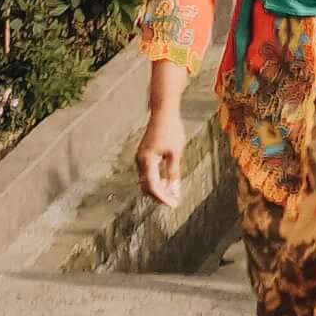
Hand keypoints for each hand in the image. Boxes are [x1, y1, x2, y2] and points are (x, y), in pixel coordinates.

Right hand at [132, 87, 185, 209]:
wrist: (163, 112)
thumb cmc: (171, 129)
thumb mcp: (175, 153)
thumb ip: (173, 172)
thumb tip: (174, 190)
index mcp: (147, 161)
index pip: (153, 187)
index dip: (163, 198)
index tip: (174, 204)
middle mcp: (140, 161)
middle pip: (147, 187)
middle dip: (160, 196)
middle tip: (174, 201)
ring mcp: (140, 158)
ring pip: (147, 181)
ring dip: (158, 189)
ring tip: (172, 193)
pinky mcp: (144, 155)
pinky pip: (148, 174)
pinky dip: (156, 180)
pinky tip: (167, 181)